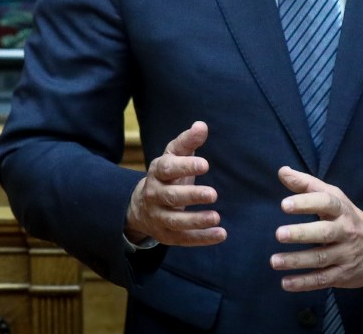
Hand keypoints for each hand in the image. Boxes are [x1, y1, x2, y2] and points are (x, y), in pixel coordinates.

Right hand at [125, 121, 225, 246]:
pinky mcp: (166, 235)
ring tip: (216, 217)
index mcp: (157, 172)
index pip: (168, 168)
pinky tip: (221, 234)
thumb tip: (202, 125)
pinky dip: (202, 238)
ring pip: (175, 221)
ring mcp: (159, 217)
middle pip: (171, 196)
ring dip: (196, 220)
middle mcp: (155, 195)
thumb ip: (188, 141)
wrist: (141, 205)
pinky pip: (183, 238)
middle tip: (213, 194)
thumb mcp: (174, 155)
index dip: (185, 166)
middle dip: (191, 195)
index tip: (205, 165)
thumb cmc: (167, 174)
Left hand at [270, 166, 362, 290]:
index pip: (326, 203)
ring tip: (274, 261)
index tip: (284, 205)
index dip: (306, 203)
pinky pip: (322, 279)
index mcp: (342, 210)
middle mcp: (345, 231)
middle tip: (279, 234)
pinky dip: (304, 283)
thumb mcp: (333, 197)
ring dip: (297, 260)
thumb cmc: (347, 218)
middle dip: (302, 233)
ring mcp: (345, 254)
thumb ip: (307, 185)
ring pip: (320, 258)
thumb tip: (282, 171)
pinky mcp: (343, 275)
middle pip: (324, 232)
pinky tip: (285, 283)